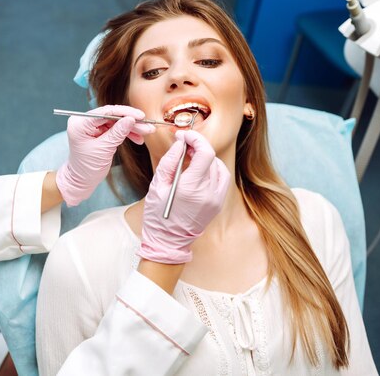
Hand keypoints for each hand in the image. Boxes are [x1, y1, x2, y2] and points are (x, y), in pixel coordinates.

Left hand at [56, 105, 154, 206]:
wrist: (82, 180)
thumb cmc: (87, 167)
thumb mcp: (104, 149)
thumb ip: (117, 133)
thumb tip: (131, 119)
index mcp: (80, 123)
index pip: (105, 112)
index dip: (124, 113)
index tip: (140, 116)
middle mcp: (85, 121)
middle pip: (112, 116)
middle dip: (131, 121)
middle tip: (147, 126)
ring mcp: (92, 126)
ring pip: (116, 122)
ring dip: (132, 127)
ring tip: (146, 132)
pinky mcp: (99, 131)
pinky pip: (115, 128)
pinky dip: (127, 133)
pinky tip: (138, 138)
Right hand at [138, 130, 230, 263]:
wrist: (168, 242)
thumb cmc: (158, 215)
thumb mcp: (158, 185)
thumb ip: (170, 161)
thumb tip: (180, 143)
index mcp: (191, 188)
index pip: (204, 153)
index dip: (195, 139)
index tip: (184, 136)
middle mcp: (208, 193)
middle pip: (212, 158)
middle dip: (199, 147)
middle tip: (185, 146)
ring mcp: (215, 200)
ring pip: (220, 167)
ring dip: (207, 159)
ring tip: (192, 159)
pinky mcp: (217, 204)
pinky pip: (222, 180)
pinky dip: (213, 170)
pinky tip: (200, 171)